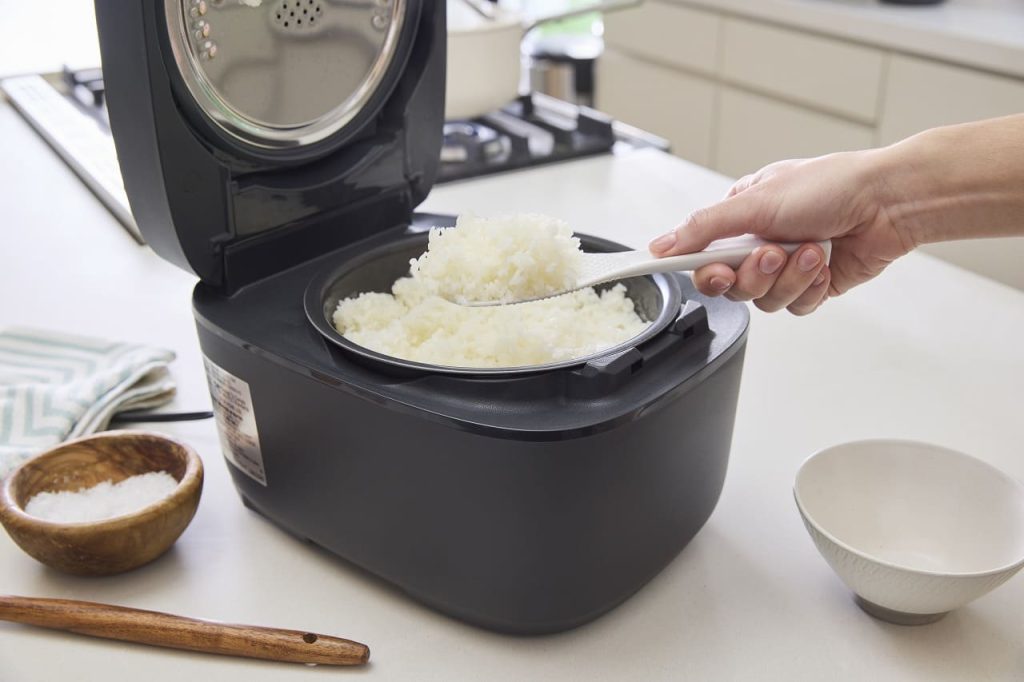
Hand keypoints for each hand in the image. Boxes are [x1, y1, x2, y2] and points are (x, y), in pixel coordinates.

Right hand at [649, 151, 914, 314]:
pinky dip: (809, 287)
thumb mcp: (754, 202)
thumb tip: (661, 246)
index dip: (703, 270)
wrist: (887, 203)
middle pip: (731, 285)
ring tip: (810, 250)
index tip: (708, 273)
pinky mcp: (812, 286)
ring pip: (764, 300)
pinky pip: (794, 307)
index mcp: (741, 217)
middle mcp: (760, 243)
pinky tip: (823, 264)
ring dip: (788, 278)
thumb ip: (702, 228)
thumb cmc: (831, 186)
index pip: (702, 255)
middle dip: (753, 274)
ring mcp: (786, 267)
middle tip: (770, 254)